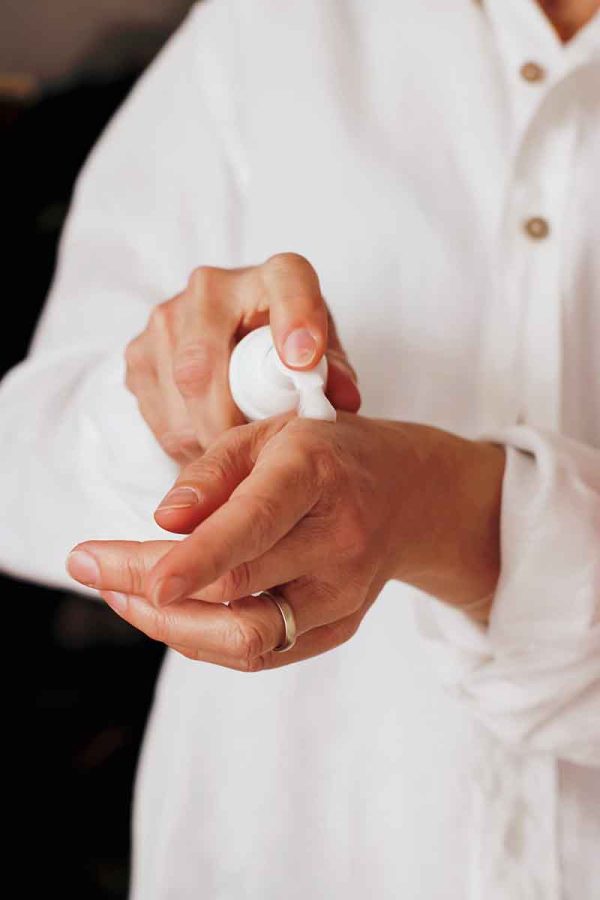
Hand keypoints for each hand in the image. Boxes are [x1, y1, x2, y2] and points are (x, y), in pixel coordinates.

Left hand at [67, 414, 504, 670]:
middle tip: (91, 566)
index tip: (140, 580)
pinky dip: (204, 639)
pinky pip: (263, 653)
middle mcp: (337, 541)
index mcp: (315, 474)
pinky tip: (171, 610)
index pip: (253, 525)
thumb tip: (162, 521)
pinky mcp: (340, 627)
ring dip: (171, 626)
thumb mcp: (270, 433)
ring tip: (122, 592)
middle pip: (237, 590)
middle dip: (149, 589)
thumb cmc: (328, 455)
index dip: (195, 559)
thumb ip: (212, 473)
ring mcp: (344, 594)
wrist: (411, 495)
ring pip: (247, 639)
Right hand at [125, 253, 360, 461]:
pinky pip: (157, 412)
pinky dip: (185, 440)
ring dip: (206, 436)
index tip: (303, 361)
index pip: (287, 284)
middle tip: (251, 455)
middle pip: (205, 363)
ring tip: (234, 454)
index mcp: (275, 276)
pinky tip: (209, 442)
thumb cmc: (288, 349)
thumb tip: (343, 399)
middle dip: (228, 421)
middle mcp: (212, 287)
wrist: (234, 338)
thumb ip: (335, 375)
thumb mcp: (323, 358)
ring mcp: (167, 317)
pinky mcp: (139, 352)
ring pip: (178, 393)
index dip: (295, 320)